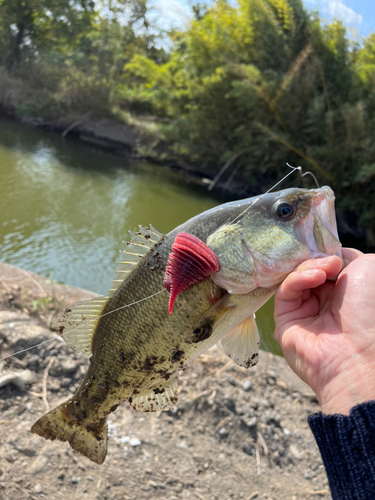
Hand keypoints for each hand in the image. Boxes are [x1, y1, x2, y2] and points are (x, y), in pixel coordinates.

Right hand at [274, 248, 374, 414]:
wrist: (361, 352)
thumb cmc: (371, 311)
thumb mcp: (368, 269)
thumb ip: (348, 256)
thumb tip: (330, 256)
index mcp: (345, 293)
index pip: (324, 265)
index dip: (324, 253)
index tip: (331, 250)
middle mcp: (324, 303)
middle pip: (307, 269)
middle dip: (316, 260)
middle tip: (331, 262)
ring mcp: (304, 312)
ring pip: (294, 277)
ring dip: (308, 268)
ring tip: (325, 271)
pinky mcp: (285, 321)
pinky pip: (285, 292)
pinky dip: (297, 279)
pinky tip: (314, 278)